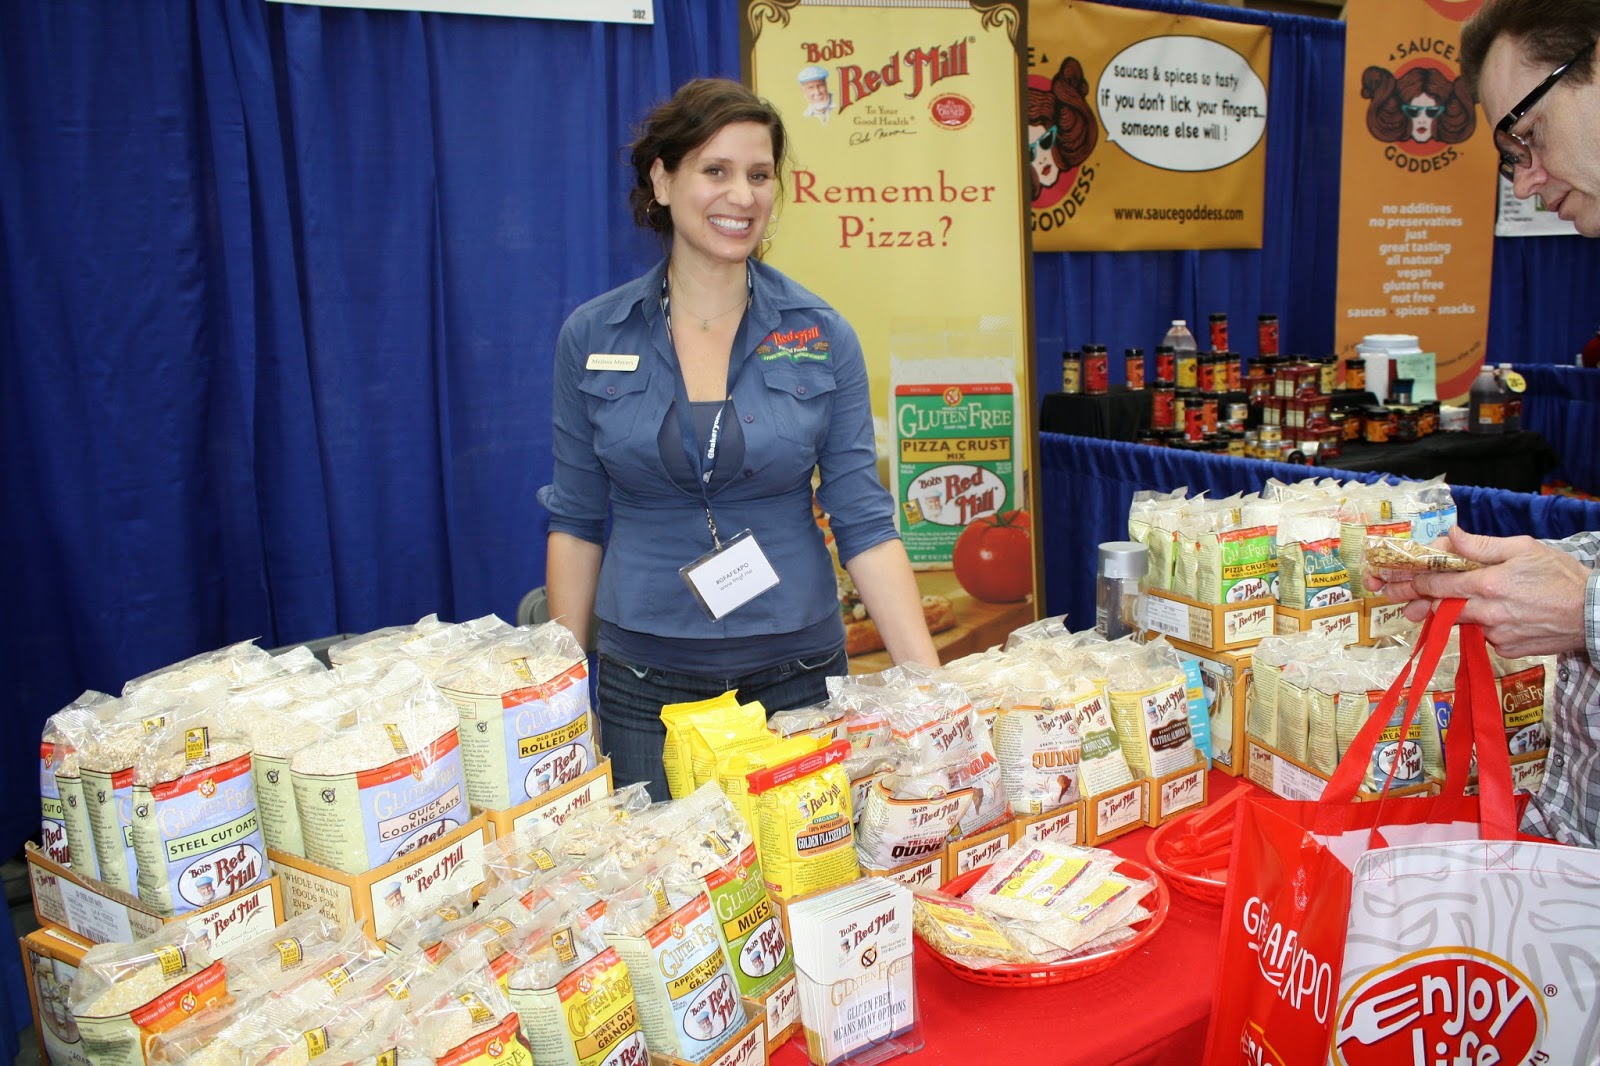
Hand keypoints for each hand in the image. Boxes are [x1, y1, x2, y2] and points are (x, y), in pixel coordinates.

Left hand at [1395, 528, 1588, 657]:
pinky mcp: (1505, 649)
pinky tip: (1494, 614)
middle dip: (1417, 602)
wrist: (1594, 613)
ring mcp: (1496, 635)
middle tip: (1397, 599)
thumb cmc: (1561, 576)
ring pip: (1461, 622)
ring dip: (1451, 613)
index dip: (1414, 581)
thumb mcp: (1524, 548)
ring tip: (1439, 604)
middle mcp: (1487, 613)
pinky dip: (1481, 625)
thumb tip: (1451, 535)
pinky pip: (1482, 636)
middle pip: (1440, 608)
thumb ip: (1481, 545)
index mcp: (1488, 585)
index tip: (1396, 579)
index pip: (1438, 583)